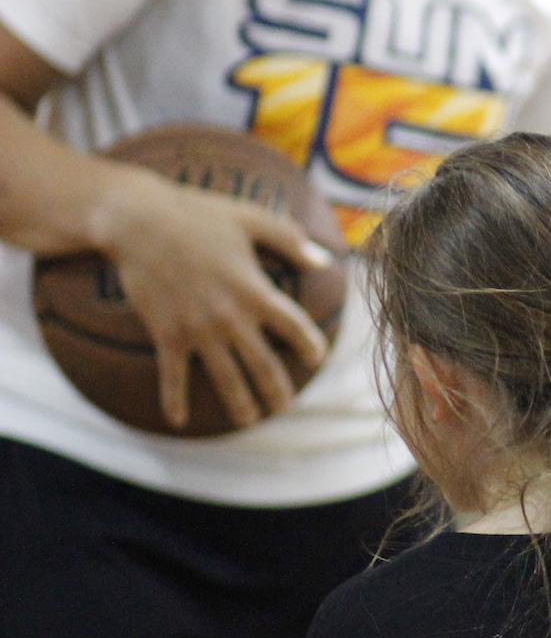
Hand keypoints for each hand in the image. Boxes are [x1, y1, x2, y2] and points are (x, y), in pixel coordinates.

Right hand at [87, 163, 332, 429]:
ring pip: (225, 378)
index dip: (309, 345)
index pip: (293, 326)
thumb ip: (291, 241)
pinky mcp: (166, 333)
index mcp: (254, 289)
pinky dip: (175, 400)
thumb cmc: (200, 216)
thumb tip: (325, 261)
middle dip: (276, 390)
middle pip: (262, 364)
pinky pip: (172, 376)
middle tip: (284, 407)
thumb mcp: (253, 219)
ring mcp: (196, 329)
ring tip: (249, 421)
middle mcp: (229, 316)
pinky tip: (179, 421)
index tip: (316, 358)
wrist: (139, 222)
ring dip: (239, 403)